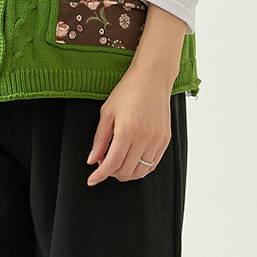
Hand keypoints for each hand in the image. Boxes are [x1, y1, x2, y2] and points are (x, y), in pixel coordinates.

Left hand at [87, 11, 184, 187]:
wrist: (153, 77)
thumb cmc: (129, 90)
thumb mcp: (107, 112)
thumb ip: (99, 139)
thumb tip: (92, 160)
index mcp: (128, 130)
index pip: (112, 163)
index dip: (100, 175)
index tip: (92, 179)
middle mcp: (144, 137)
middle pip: (125, 171)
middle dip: (111, 173)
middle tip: (104, 163)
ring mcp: (157, 140)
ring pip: (139, 172)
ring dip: (125, 173)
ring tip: (118, 163)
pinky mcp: (164, 141)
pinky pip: (151, 166)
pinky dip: (139, 169)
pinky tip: (131, 161)